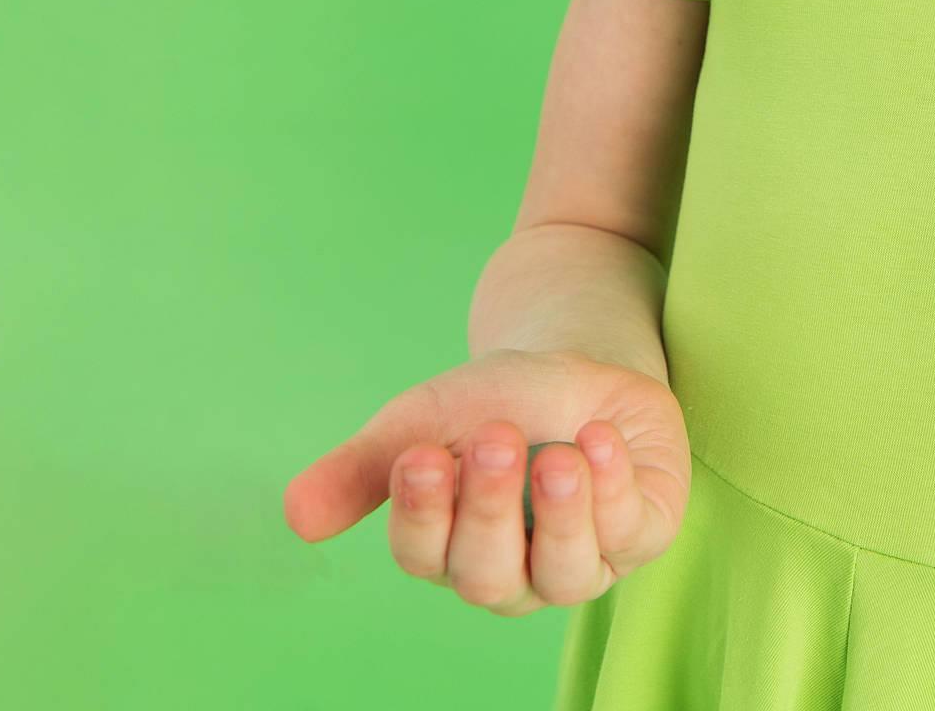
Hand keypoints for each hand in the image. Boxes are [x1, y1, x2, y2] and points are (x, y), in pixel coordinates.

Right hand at [282, 347, 691, 613]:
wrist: (577, 360)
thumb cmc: (496, 401)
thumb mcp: (424, 420)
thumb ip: (361, 466)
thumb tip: (293, 516)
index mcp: (452, 548)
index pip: (425, 556)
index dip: (422, 511)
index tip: (422, 453)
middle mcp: (515, 571)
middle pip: (489, 573)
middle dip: (489, 508)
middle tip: (492, 436)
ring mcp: (582, 559)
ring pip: (565, 572)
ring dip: (559, 512)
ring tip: (554, 454)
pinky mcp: (641, 531)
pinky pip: (630, 533)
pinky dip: (614, 485)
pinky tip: (599, 437)